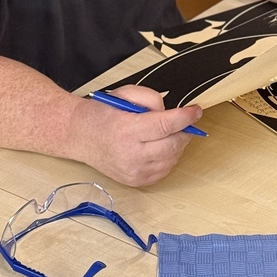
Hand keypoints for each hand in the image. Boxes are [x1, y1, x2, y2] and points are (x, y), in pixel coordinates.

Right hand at [72, 84, 203, 186]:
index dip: (186, 117)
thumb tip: (170, 111)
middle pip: (174, 144)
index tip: (196, 110)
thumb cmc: (102, 114)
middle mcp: (131, 154)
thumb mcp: (124, 94)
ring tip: (164, 133)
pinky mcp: (136, 181)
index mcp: (127, 130)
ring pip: (172, 159)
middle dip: (184, 130)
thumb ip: (151, 99)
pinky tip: (158, 147)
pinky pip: (165, 170)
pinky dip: (168, 157)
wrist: (80, 136)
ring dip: (176, 144)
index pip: (166, 125)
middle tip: (182, 121)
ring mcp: (134, 171)